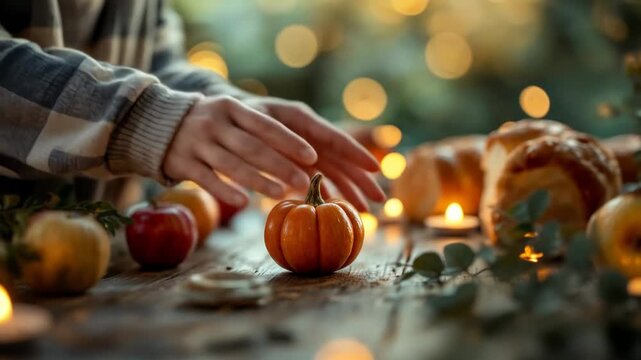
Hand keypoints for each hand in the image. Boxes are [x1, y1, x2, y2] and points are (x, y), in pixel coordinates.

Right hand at [163, 95, 317, 206]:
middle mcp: (215, 123)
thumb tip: (304, 148)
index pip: (266, 125)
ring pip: (232, 165)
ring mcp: (197, 142)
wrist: (155, 122)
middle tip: (304, 182)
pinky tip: (243, 203)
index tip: (312, 156)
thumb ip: (259, 128)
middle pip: (252, 147)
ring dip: (258, 181)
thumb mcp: (232, 115)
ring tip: (280, 194)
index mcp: (232, 108)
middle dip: (280, 166)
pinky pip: (207, 179)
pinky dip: (225, 191)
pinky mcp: (182, 162)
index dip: (289, 141)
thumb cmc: (211, 123)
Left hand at [244, 96, 385, 210]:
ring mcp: (305, 148)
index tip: (375, 168)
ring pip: (334, 171)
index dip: (356, 153)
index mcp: (300, 118)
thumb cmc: (240, 116)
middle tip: (380, 200)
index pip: (334, 137)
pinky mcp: (299, 161)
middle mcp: (308, 134)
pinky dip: (329, 192)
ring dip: (349, 190)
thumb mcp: (254, 125)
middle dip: (361, 180)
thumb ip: (276, 141)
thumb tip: (301, 164)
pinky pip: (320, 177)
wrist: (227, 117)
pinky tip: (340, 207)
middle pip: (341, 159)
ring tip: (366, 211)